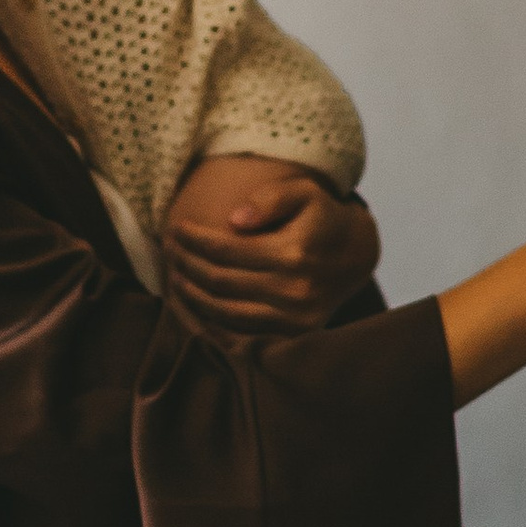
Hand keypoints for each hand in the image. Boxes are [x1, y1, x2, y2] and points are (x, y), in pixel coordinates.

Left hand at [161, 174, 383, 337]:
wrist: (355, 254)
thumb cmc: (321, 216)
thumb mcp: (303, 192)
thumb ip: (270, 197)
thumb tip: (234, 220)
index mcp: (294, 253)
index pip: (227, 250)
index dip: (195, 240)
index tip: (176, 229)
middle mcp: (295, 290)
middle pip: (222, 282)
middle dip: (188, 265)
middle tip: (170, 252)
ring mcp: (295, 318)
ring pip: (226, 312)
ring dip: (193, 296)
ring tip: (176, 277)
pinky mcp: (294, 335)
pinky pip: (242, 334)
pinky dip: (212, 323)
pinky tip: (195, 306)